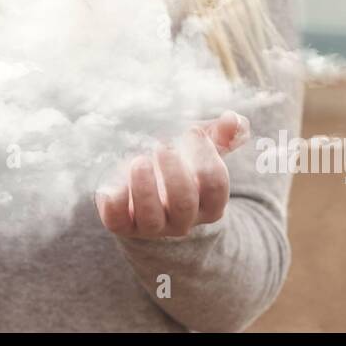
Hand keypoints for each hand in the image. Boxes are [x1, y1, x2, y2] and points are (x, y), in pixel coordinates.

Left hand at [94, 110, 249, 238]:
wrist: (145, 198)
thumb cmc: (178, 167)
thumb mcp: (200, 151)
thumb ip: (221, 135)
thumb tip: (233, 119)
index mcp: (208, 203)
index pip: (215, 184)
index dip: (206, 157)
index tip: (192, 131)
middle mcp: (182, 219)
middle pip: (184, 202)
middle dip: (175, 174)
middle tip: (162, 146)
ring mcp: (151, 226)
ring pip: (151, 217)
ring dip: (145, 188)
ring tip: (139, 161)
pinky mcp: (122, 224)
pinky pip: (117, 221)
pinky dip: (114, 204)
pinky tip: (111, 186)